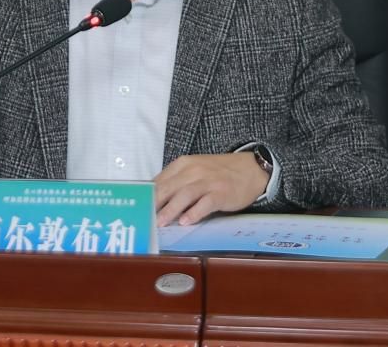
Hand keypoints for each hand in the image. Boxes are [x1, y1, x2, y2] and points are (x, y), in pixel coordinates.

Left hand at [154, 152, 269, 226]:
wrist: (250, 169)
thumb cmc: (219, 173)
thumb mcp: (195, 171)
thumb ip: (176, 183)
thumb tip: (154, 201)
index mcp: (183, 164)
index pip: (159, 180)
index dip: (147, 196)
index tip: (137, 209)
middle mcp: (194, 170)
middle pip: (169, 187)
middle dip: (154, 204)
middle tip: (143, 218)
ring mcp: (208, 181)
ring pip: (185, 194)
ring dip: (171, 209)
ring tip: (161, 222)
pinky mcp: (221, 192)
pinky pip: (206, 202)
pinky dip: (195, 212)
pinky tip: (187, 221)